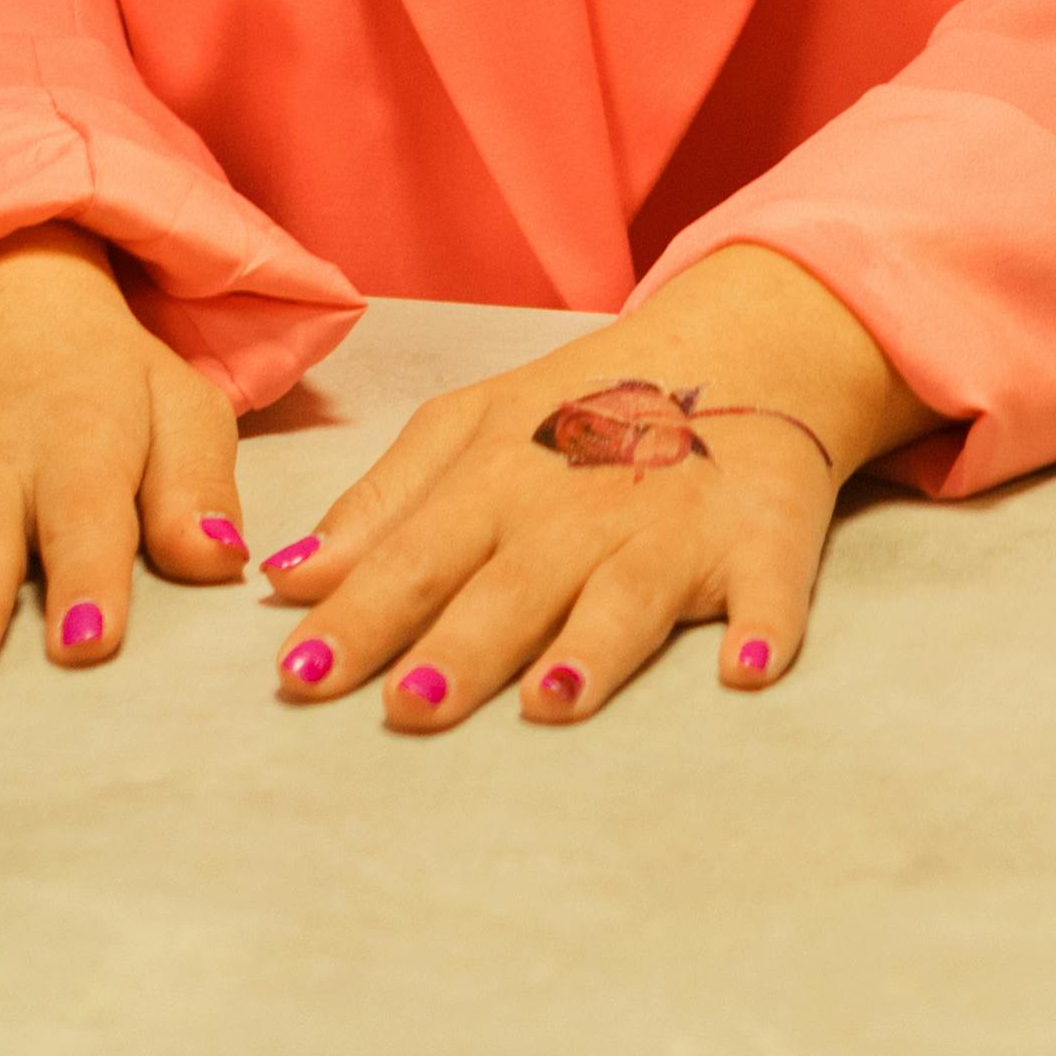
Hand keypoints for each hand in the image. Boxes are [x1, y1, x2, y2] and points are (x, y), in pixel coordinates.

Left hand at [255, 250, 920, 733]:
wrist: (739, 349)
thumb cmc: (583, 410)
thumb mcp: (474, 429)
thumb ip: (382, 507)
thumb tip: (285, 581)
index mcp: (502, 476)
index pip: (415, 557)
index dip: (358, 616)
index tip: (300, 678)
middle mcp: (582, 506)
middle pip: (512, 587)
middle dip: (462, 646)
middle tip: (409, 707)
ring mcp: (676, 525)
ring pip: (628, 597)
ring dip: (594, 648)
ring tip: (552, 698)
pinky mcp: (765, 538)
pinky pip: (770, 588)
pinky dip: (766, 624)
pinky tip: (750, 665)